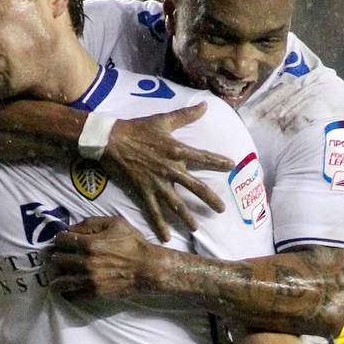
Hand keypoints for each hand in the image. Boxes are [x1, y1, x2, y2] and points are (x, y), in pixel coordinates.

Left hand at [48, 216, 159, 298]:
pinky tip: (69, 287)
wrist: (148, 269)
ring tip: (60, 274)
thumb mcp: (115, 223)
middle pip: (56, 259)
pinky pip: (71, 295)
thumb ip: (90, 223)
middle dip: (57, 256)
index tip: (63, 241)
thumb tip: (71, 228)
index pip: (60, 240)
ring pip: (59, 280)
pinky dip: (67, 291)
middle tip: (61, 256)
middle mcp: (85, 262)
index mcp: (88, 243)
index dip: (60, 239)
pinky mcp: (94, 293)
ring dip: (57, 276)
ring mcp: (89, 280)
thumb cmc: (133, 243)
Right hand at [103, 104, 231, 240]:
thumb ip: (186, 115)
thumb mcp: (163, 120)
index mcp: (177, 150)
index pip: (203, 157)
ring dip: (187, 217)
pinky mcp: (143, 191)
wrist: (111, 140)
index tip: (232, 166)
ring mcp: (157, 182)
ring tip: (196, 229)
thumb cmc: (137, 128)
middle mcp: (170, 169)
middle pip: (195, 187)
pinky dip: (159, 226)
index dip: (218, 161)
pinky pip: (153, 211)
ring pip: (176, 204)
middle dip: (210, 199)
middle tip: (222, 210)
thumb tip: (205, 104)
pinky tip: (165, 238)